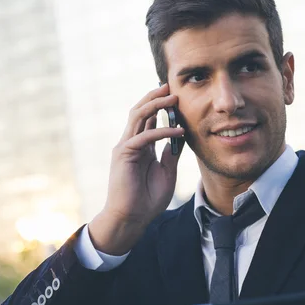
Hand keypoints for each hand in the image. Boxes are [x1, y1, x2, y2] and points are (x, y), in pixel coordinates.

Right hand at [89, 84, 184, 254]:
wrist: (131, 218)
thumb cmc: (147, 200)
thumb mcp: (166, 172)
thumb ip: (170, 154)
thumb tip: (180, 137)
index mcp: (140, 147)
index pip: (148, 119)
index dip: (160, 105)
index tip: (176, 95)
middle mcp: (130, 143)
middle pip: (140, 111)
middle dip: (155, 96)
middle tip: (171, 86)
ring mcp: (125, 147)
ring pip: (138, 116)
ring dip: (156, 104)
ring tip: (173, 97)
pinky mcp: (124, 154)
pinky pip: (144, 136)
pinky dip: (162, 131)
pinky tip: (178, 131)